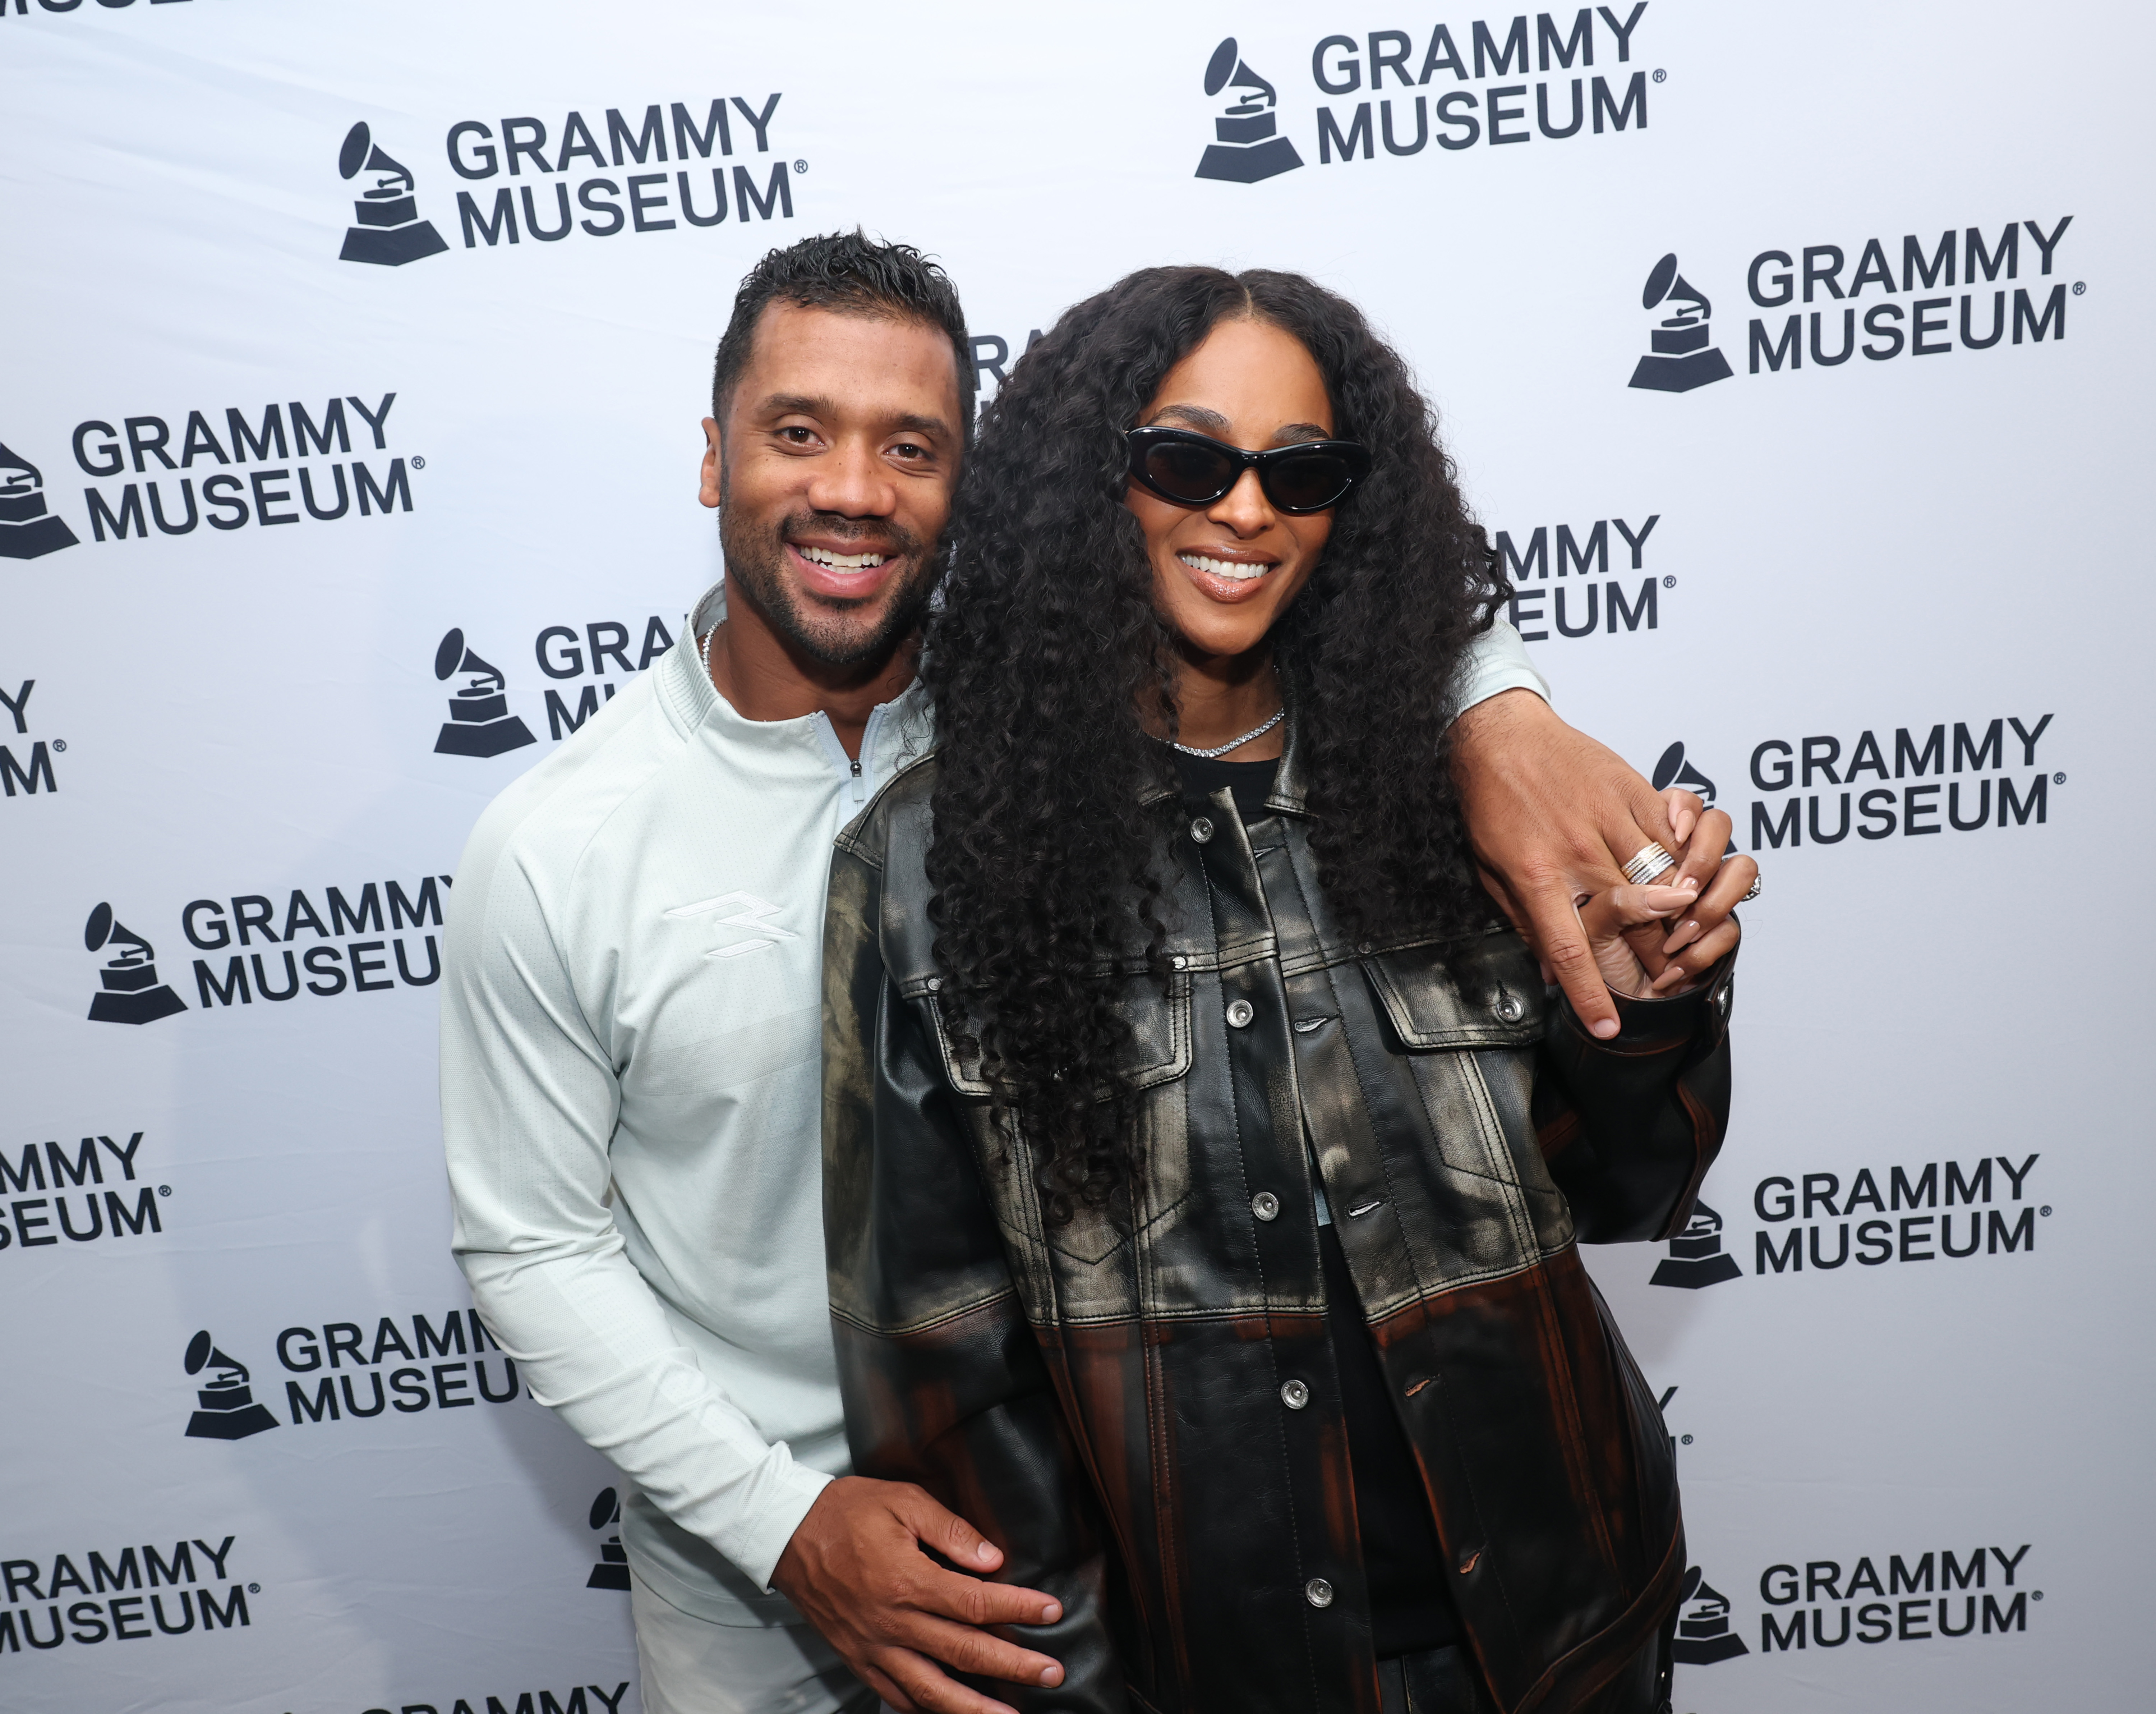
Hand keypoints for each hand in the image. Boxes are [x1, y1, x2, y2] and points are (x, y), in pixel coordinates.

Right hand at [771, 1476, 1064, 1713]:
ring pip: (932, 1690)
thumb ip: (951, 1531)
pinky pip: (897, 1695)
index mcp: (907, 1580)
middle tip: (1053, 1673)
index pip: (976, 1603)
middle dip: (1014, 1666)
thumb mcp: (903, 1502)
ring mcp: (874, 1647)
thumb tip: (992, 1559)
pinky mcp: (859, 1659)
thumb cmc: (847, 1512)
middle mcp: (893, 1622)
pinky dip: (927, 1711)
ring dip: (975, 1708)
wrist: (787, 1533)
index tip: (1052, 1612)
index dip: (1019, 1609)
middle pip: (965, 1653)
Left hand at [1454, 690, 1728, 1035]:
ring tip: (1682, 934)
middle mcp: (1577, 850)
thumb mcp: (1490, 870)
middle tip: (1664, 978)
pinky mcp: (1632, 790)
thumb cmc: (1491, 803)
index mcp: (1536, 876)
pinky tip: (1688, 875)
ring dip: (1679, 912)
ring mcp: (1609, 818)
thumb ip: (1522, 921)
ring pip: (1663, 877)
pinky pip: (1672, 833)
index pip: (1570, 949)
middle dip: (1654, 957)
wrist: (1498, 734)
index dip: (1591, 993)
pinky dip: (1685, 858)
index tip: (1608, 1028)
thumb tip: (1545, 973)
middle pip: (1632, 920)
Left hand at [1578, 811, 1749, 997]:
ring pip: (1741, 870)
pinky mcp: (1717, 931)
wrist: (1612, 999)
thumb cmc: (1593, 953)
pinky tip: (1670, 967)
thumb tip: (1666, 897)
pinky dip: (1701, 951)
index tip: (1675, 832)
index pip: (1679, 804)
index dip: (1685, 810)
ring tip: (1675, 936)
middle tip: (1682, 890)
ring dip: (1710, 905)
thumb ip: (1617, 902)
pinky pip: (1730, 928)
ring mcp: (1704, 895)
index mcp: (1645, 848)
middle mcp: (1680, 864)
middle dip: (1705, 858)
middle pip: (1719, 825)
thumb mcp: (1590, 924)